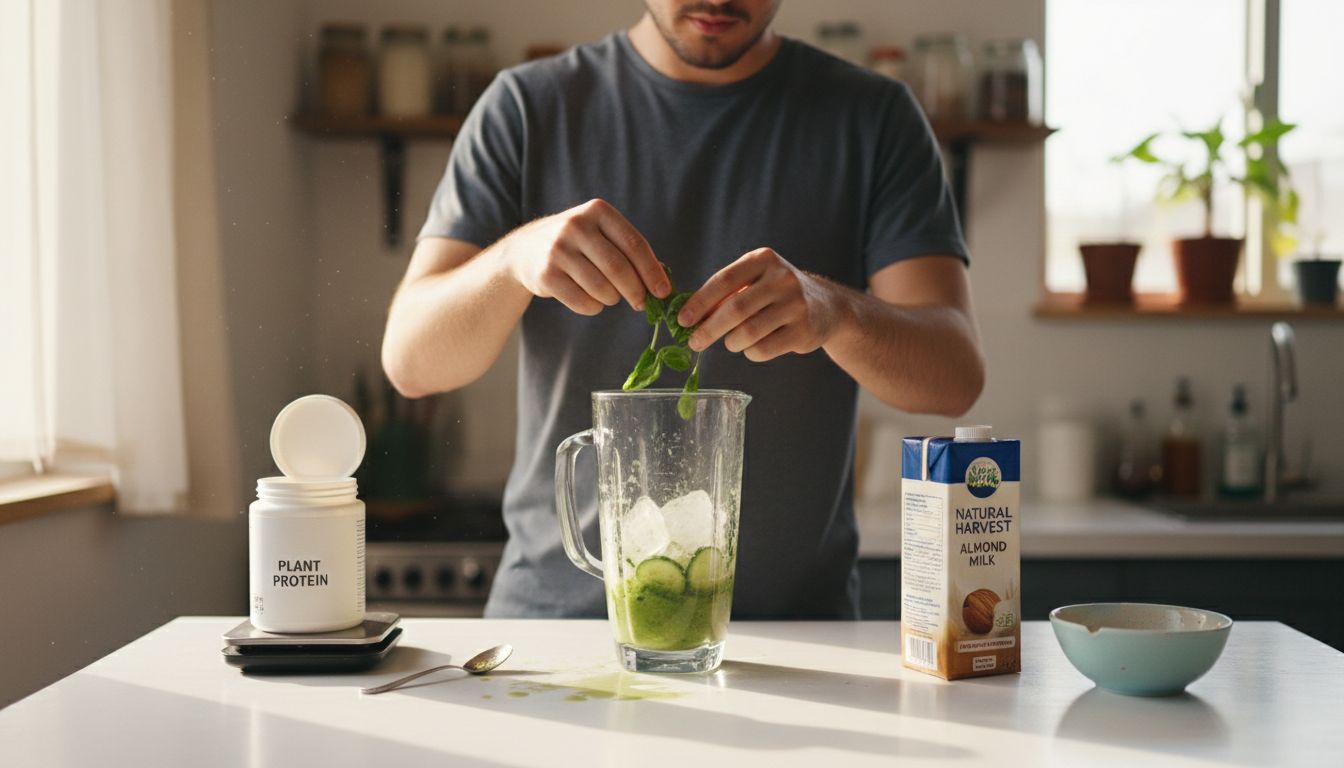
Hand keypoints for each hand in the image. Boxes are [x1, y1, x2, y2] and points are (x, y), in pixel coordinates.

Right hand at [503, 199, 669, 314]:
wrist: (525, 250)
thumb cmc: (576, 244)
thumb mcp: (600, 233)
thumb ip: (628, 251)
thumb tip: (661, 283)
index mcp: (597, 211)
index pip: (634, 244)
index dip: (652, 271)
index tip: (663, 291)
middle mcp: (576, 226)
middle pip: (618, 268)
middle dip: (636, 291)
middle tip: (641, 303)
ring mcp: (558, 249)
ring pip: (601, 288)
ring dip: (612, 299)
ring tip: (609, 296)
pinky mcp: (546, 274)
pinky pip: (583, 302)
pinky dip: (594, 308)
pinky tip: (592, 301)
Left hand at [676, 248, 843, 361]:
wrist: (826, 307)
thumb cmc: (776, 294)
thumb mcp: (755, 281)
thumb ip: (726, 294)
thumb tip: (690, 317)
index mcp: (763, 259)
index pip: (724, 280)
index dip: (700, 302)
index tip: (682, 320)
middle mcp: (782, 278)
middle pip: (734, 310)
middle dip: (708, 329)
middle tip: (694, 342)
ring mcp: (795, 305)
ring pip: (747, 333)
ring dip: (731, 343)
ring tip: (731, 342)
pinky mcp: (803, 331)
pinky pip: (763, 350)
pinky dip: (750, 352)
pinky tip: (753, 346)